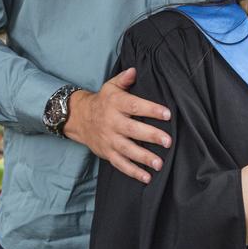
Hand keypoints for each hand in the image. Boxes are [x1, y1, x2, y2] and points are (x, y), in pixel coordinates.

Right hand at [63, 68, 171, 182]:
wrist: (79, 118)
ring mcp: (109, 139)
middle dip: (150, 136)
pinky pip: (120, 164)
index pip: (134, 106)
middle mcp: (112, 122)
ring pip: (127, 149)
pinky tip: (147, 177)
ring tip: (159, 164)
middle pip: (132, 130)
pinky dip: (133, 172)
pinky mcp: (107, 153)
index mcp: (115, 104)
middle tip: (168, 141)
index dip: (151, 109)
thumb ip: (124, 79)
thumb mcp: (111, 86)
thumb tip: (135, 70)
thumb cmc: (103, 101)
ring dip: (143, 157)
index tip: (167, 114)